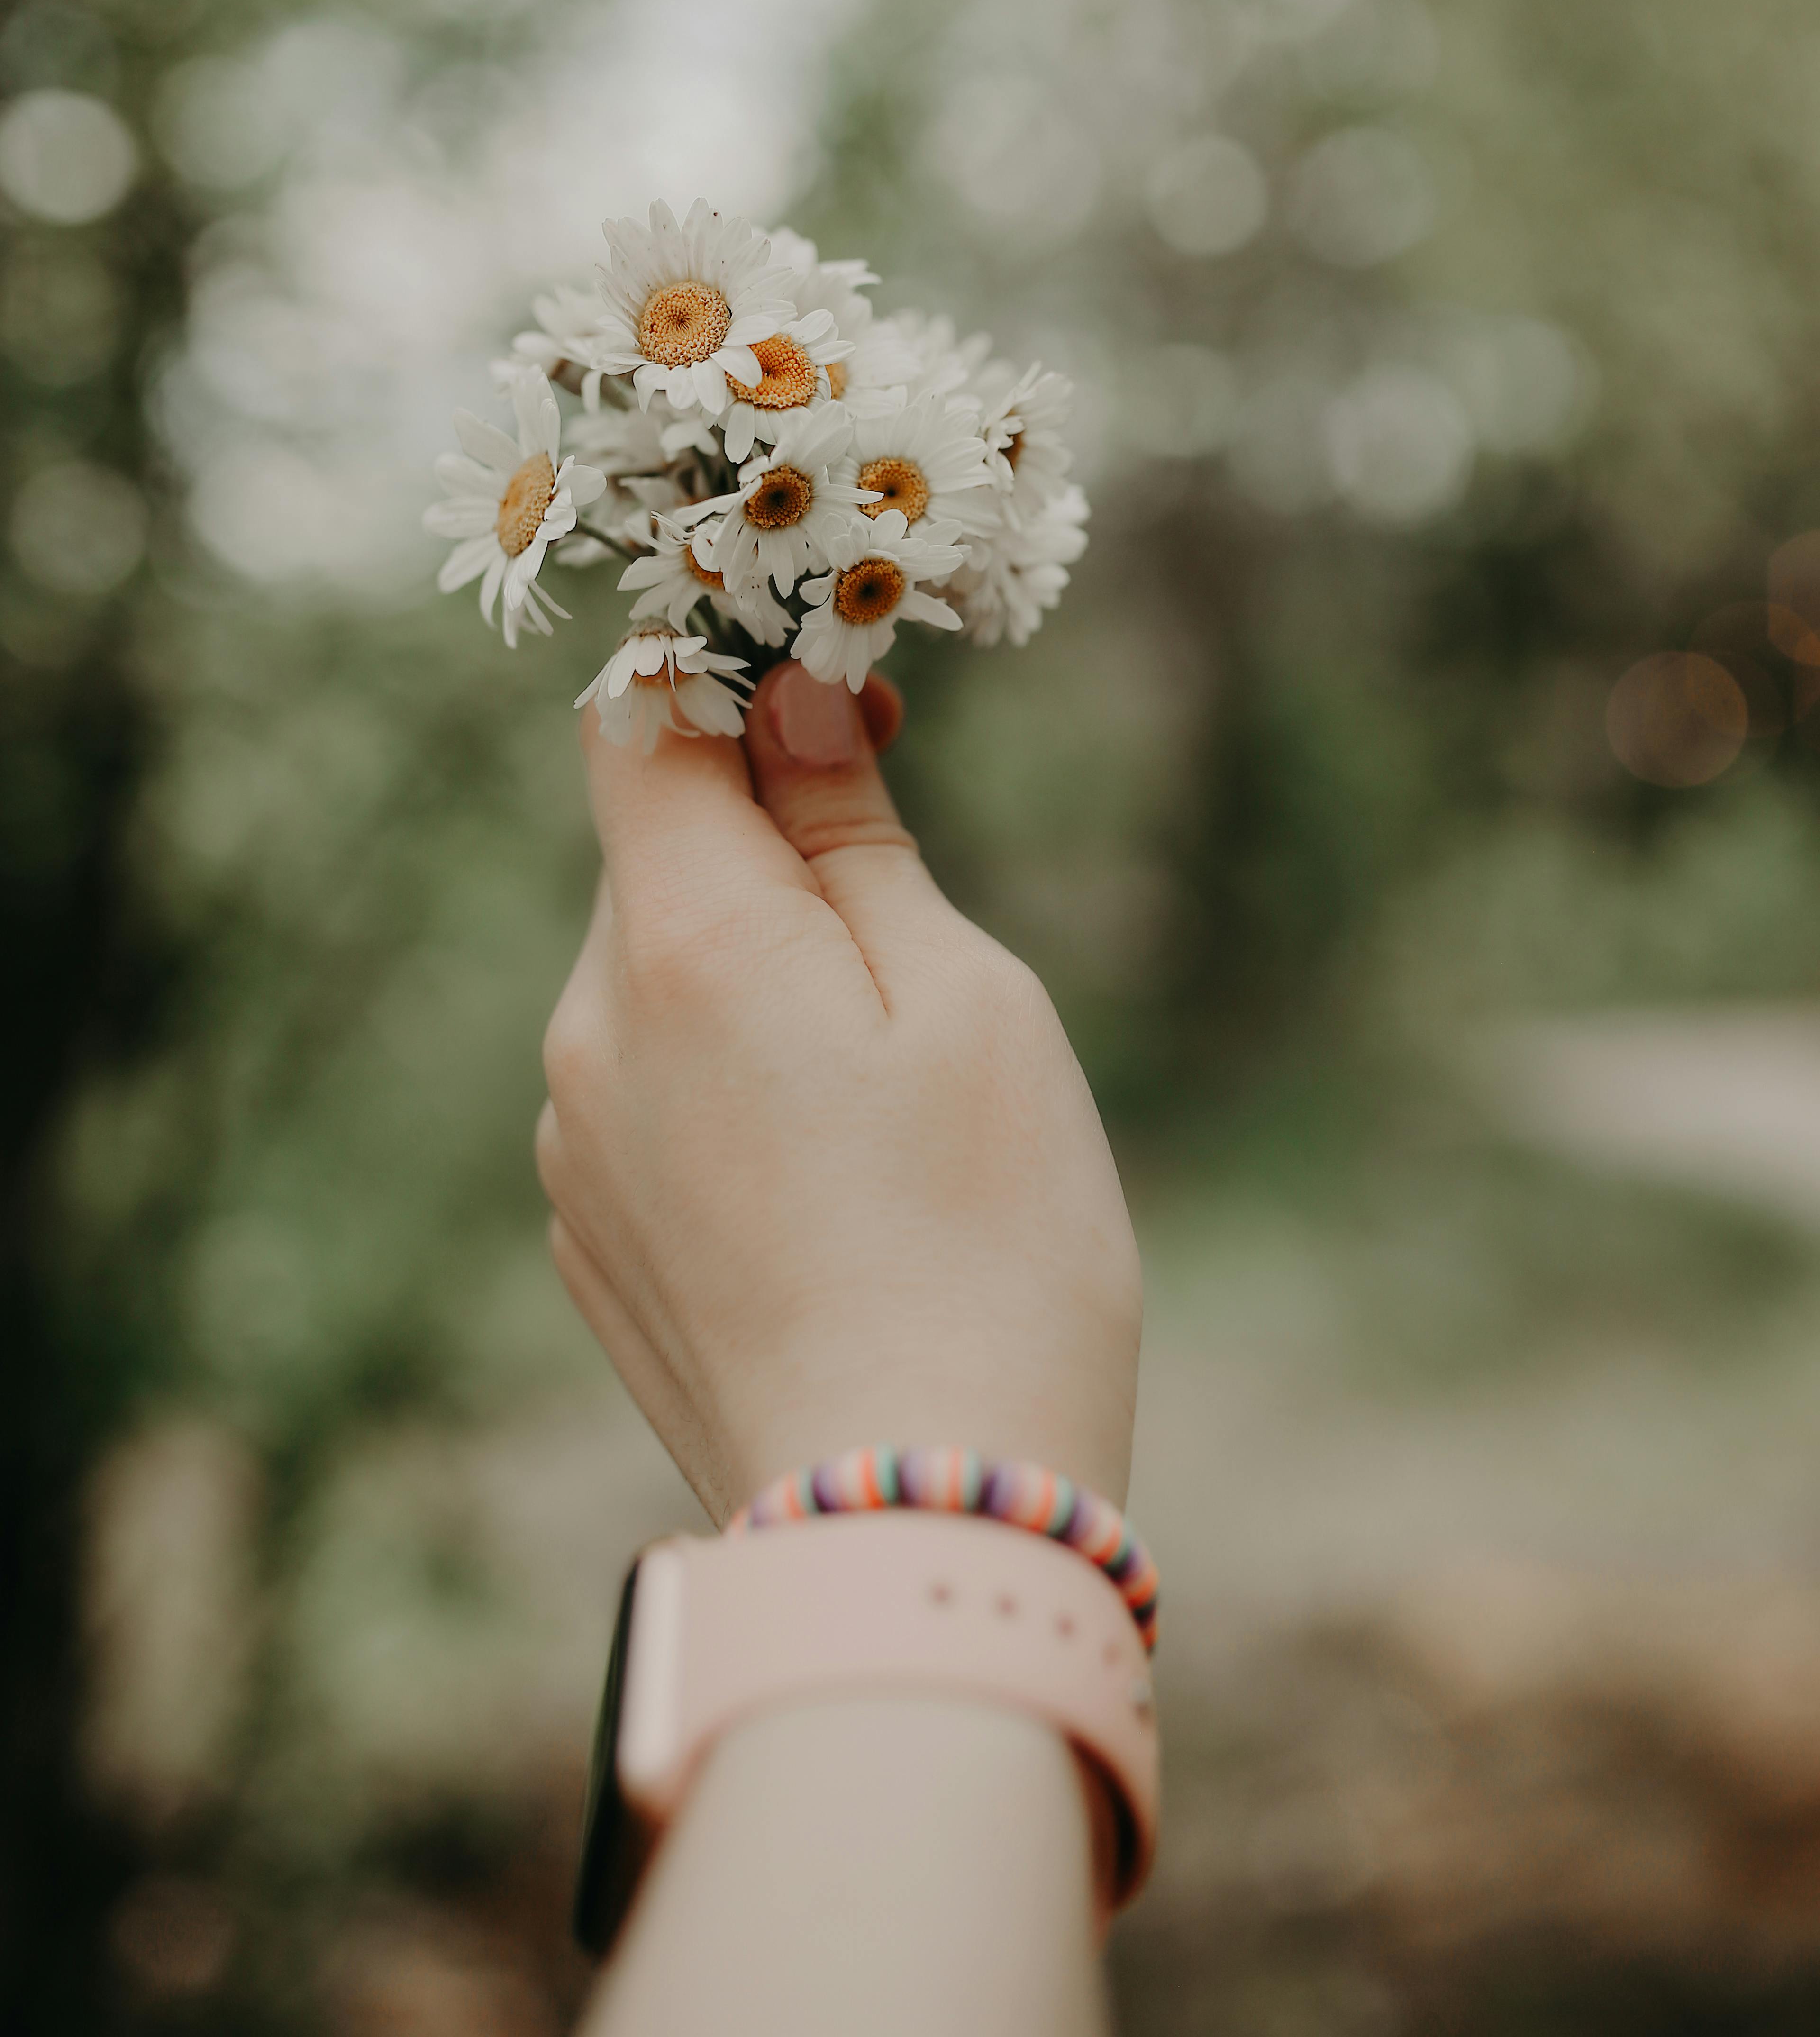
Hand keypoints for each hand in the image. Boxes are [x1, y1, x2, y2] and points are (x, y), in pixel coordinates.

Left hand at [536, 661, 1142, 1524]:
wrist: (914, 1526)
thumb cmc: (985, 1247)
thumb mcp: (964, 1003)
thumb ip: (850, 840)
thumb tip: (783, 705)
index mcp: (677, 949)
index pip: (637, 724)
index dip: (730, 675)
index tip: (846, 708)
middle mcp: (586, 1038)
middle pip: (654, 858)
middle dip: (770, 843)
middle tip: (914, 915)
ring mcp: (573, 1151)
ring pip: (658, 982)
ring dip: (759, 973)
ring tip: (892, 1091)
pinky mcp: (592, 1239)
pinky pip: (649, 1094)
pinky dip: (734, 1079)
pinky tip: (840, 1178)